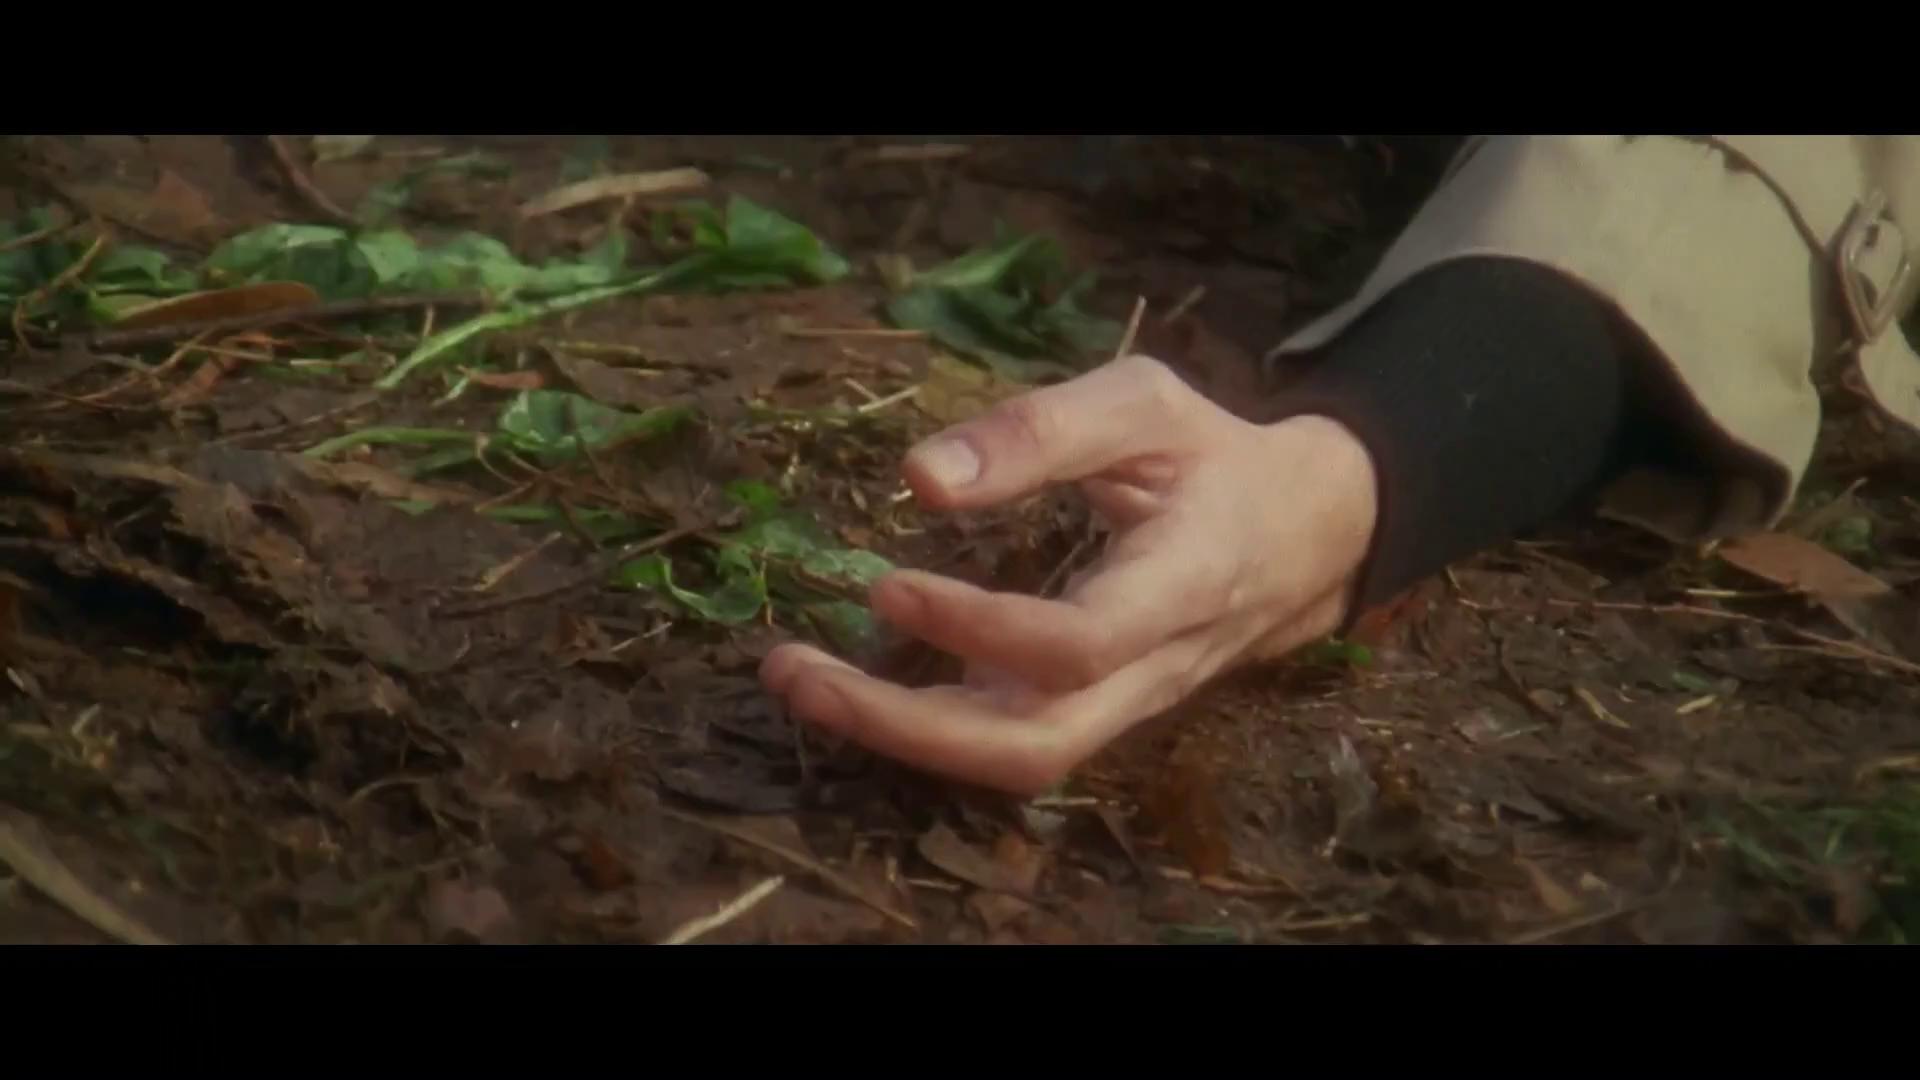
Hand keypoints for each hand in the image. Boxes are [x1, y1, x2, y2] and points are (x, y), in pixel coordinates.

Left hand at [759, 354, 1378, 795]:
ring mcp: (1122, 705)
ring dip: (898, 735)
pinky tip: (851, 679)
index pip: (1080, 643)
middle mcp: (1153, 669)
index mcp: (1183, 584)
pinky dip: (923, 724)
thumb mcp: (1144, 404)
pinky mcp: (1093, 710)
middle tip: (794, 672)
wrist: (1301, 536)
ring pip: (1018, 761)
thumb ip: (1040, 431)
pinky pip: (1010, 742)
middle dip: (906, 727)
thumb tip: (919, 478)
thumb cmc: (1213, 458)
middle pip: (1035, 744)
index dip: (980, 629)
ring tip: (797, 679)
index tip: (886, 585)